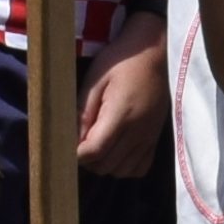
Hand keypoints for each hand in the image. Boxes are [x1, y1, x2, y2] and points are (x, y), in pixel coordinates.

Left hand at [77, 34, 165, 177]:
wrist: (153, 52)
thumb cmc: (120, 61)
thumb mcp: (95, 80)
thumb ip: (83, 112)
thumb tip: (71, 139)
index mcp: (121, 114)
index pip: (95, 150)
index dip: (76, 154)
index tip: (68, 145)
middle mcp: (138, 131)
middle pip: (107, 165)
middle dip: (88, 160)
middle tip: (80, 143)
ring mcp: (149, 136)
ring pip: (122, 171)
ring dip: (105, 165)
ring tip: (98, 147)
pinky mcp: (155, 137)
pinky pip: (140, 168)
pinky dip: (124, 167)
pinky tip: (116, 152)